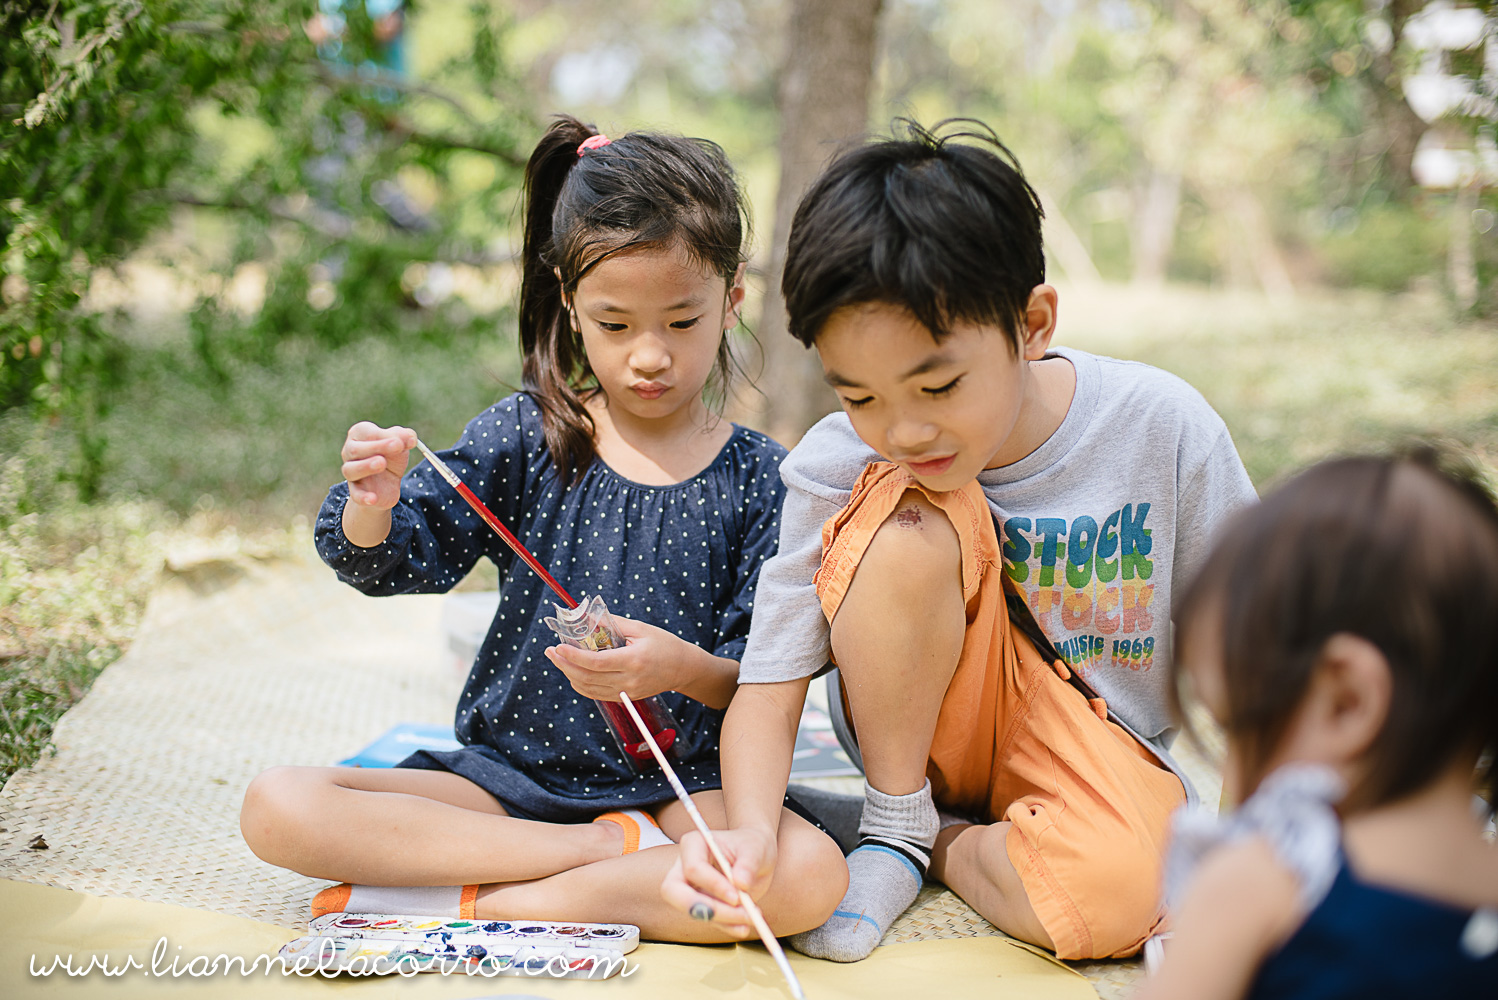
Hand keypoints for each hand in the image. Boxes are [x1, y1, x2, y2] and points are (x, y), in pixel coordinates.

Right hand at [341, 422, 416, 509]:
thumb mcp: (400, 443)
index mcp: (359, 435)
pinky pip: (355, 494)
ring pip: (350, 470)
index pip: (365, 432)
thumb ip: (404, 437)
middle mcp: (350, 452)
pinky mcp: (356, 491)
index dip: (382, 435)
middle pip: (355, 449)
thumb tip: (411, 438)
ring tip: (382, 464)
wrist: (388, 481)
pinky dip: (363, 497)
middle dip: (377, 447)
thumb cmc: (391, 455)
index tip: (400, 441)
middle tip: (397, 446)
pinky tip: (373, 499)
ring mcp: (351, 472)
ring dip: (365, 466)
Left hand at [543, 615, 691, 701]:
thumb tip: (588, 618)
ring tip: (558, 659)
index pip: (595, 662)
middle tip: (550, 652)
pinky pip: (596, 694)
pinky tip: (573, 672)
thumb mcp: (641, 629)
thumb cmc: (664, 644)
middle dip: (564, 665)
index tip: (558, 646)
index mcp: (633, 661)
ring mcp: (626, 692)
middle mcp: (628, 680)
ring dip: (569, 674)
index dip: (573, 656)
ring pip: (588, 688)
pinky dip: (581, 684)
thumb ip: (613, 624)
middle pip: (586, 678)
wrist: (683, 668)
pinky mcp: (625, 697)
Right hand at [660, 826, 777, 937]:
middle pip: (673, 891)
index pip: (693, 868)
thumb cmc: (752, 846)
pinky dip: (727, 926)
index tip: (737, 896)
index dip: (713, 885)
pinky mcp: (702, 905)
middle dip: (702, 908)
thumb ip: (748, 864)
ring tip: (751, 916)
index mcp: (693, 844)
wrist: (756, 858)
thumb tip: (741, 883)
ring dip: (722, 919)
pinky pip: (708, 920)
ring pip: (693, 911)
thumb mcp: (756, 849)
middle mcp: (684, 867)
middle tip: (732, 915)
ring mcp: (690, 888)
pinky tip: (745, 925)